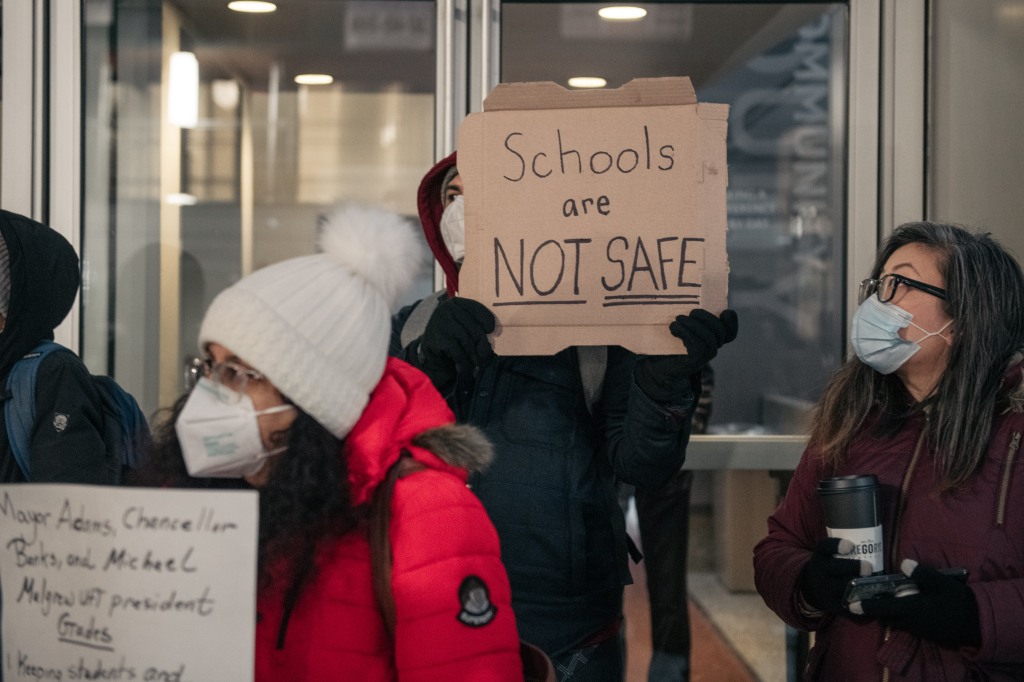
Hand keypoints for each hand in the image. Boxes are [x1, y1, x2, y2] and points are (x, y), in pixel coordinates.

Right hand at [416, 297, 494, 385]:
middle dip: (482, 345)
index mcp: (455, 303)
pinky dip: (465, 364)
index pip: (476, 308)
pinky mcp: (437, 339)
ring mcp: (440, 324)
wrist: (430, 350)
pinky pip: (458, 353)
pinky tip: (468, 370)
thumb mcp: (462, 325)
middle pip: (474, 328)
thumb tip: (491, 340)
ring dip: (474, 357)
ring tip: (477, 365)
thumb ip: (474, 325)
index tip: (491, 330)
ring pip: (467, 342)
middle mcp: (446, 310)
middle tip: (486, 356)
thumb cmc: (451, 336)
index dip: (486, 319)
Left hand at [635, 309, 737, 401]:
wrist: (657, 367)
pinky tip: (674, 329)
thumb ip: (687, 318)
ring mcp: (704, 357)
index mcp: (711, 339)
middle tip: (691, 312)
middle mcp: (711, 348)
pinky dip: (686, 333)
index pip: (730, 332)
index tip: (725, 312)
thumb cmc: (667, 344)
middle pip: (720, 331)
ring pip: (709, 338)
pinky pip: (697, 346)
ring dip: (693, 325)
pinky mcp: (695, 362)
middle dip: (707, 318)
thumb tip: (686, 297)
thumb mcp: (678, 328)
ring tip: (678, 319)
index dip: (732, 322)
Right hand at [799, 537, 870, 614]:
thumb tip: (875, 533)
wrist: (813, 586)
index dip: (836, 545)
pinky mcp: (831, 605)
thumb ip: (846, 549)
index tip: (850, 545)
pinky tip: (873, 603)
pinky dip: (861, 606)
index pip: (825, 546)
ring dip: (859, 587)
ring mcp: (824, 589)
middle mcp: (820, 571)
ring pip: (842, 588)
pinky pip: (847, 607)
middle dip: (853, 567)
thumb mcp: (829, 555)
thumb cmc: (830, 566)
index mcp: (820, 555)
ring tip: (875, 586)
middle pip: (835, 568)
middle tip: (869, 567)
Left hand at [852, 559, 980, 647]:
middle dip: (875, 609)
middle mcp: (913, 621)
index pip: (884, 608)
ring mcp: (920, 629)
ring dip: (889, 613)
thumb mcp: (943, 583)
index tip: (850, 605)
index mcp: (913, 608)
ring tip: (883, 598)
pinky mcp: (926, 632)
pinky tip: (904, 605)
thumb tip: (903, 563)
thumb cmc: (959, 601)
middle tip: (865, 596)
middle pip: (886, 616)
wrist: (979, 624)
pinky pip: (908, 625)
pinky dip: (901, 616)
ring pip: (897, 621)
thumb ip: (922, 573)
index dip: (866, 607)